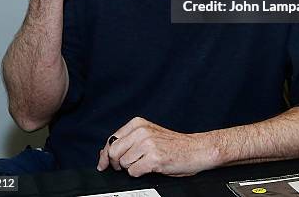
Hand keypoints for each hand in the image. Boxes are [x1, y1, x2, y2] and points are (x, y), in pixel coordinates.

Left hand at [97, 117, 217, 176]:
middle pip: (113, 152)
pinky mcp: (154, 158)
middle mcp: (141, 131)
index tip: (103, 164)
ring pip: (124, 164)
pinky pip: (134, 172)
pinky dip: (140, 174)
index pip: (112, 139)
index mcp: (138, 123)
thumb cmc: (173, 144)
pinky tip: (151, 167)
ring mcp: (147, 144)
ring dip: (132, 168)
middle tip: (128, 166)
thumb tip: (105, 153)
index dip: (105, 155)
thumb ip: (128, 141)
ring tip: (145, 163)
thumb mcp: (149, 135)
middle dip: (117, 164)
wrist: (196, 149)